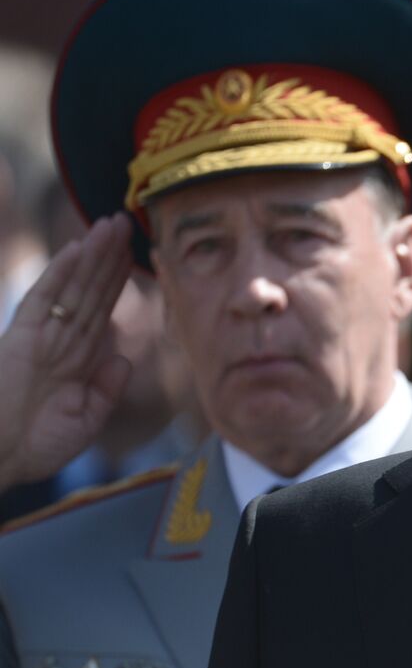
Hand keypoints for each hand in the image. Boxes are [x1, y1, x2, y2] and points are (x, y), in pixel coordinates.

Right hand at [0, 215, 132, 493]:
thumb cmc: (34, 446)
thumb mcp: (86, 420)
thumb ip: (106, 390)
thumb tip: (124, 359)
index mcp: (77, 359)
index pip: (102, 310)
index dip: (117, 282)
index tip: (134, 254)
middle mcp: (61, 341)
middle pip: (90, 291)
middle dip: (108, 258)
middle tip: (125, 221)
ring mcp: (41, 336)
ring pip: (72, 288)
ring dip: (91, 256)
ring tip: (108, 225)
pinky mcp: (21, 337)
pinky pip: (43, 299)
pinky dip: (60, 274)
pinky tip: (76, 249)